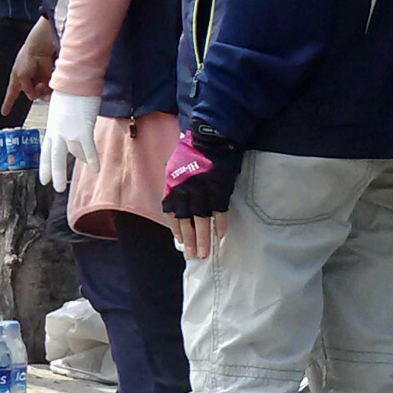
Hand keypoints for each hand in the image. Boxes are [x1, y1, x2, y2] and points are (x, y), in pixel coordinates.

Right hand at [3, 23, 56, 114]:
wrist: (39, 50)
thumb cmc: (26, 60)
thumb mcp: (20, 76)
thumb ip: (26, 88)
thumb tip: (33, 97)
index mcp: (17, 80)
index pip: (11, 94)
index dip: (7, 103)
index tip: (4, 112)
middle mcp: (28, 82)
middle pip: (30, 95)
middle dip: (33, 93)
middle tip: (37, 86)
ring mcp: (38, 81)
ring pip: (40, 95)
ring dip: (41, 92)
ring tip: (42, 84)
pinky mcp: (47, 79)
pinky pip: (48, 91)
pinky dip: (47, 90)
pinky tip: (46, 83)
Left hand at [38, 90, 100, 189]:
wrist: (75, 81)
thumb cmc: (70, 92)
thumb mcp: (60, 111)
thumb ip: (64, 127)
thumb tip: (73, 141)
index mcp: (52, 127)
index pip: (45, 150)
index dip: (44, 166)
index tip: (43, 179)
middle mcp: (57, 131)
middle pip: (53, 157)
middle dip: (54, 174)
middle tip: (55, 188)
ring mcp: (69, 131)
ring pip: (67, 155)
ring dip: (69, 169)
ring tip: (72, 181)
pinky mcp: (82, 128)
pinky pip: (88, 148)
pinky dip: (92, 159)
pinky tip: (95, 169)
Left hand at [162, 125, 244, 257]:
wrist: (210, 137)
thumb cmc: (191, 151)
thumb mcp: (174, 167)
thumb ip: (175, 186)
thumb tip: (176, 205)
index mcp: (172, 186)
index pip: (171, 213)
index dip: (176, 229)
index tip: (180, 242)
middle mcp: (185, 191)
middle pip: (186, 221)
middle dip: (189, 240)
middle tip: (193, 255)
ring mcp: (203, 191)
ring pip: (202, 220)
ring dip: (203, 238)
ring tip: (205, 253)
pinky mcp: (219, 189)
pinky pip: (219, 211)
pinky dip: (220, 224)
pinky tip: (221, 236)